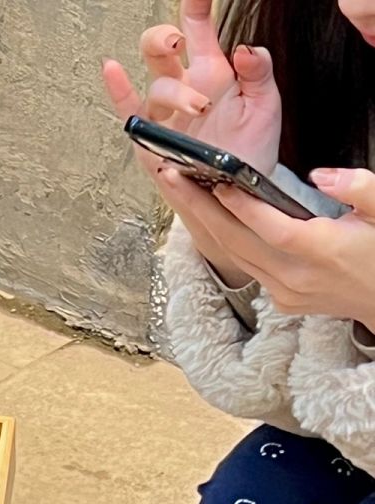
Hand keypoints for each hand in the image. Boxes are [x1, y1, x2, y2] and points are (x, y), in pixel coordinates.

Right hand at [103, 0, 281, 285]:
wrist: (236, 199)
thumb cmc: (250, 153)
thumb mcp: (266, 107)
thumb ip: (260, 73)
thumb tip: (246, 49)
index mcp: (212, 72)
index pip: (198, 25)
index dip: (194, 4)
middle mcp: (183, 86)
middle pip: (161, 45)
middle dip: (166, 36)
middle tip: (181, 42)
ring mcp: (164, 114)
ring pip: (155, 82)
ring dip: (175, 91)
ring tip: (199, 108)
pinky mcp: (150, 139)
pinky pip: (128, 109)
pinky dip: (117, 89)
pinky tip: (111, 69)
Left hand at [172, 168, 374, 329]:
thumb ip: (360, 187)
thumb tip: (321, 175)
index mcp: (324, 251)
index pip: (272, 229)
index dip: (242, 207)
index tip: (217, 182)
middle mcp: (297, 277)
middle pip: (238, 243)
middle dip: (201, 208)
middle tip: (173, 178)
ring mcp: (286, 293)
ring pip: (235, 256)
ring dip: (204, 223)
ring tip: (181, 191)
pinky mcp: (281, 301)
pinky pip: (247, 267)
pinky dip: (225, 241)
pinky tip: (210, 217)